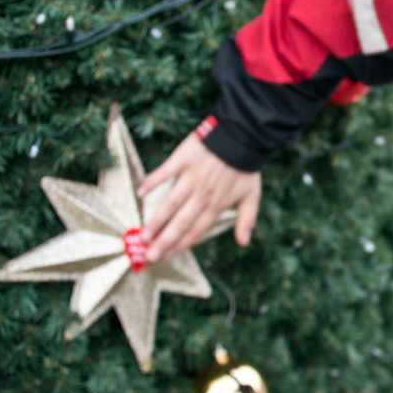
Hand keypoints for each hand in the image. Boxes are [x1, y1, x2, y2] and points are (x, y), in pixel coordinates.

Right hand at [136, 133, 261, 262]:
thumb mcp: (252, 195)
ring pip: (170, 203)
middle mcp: (202, 194)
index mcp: (217, 204)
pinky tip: (140, 194)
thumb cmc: (245, 167)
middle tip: (150, 256)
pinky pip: (163, 173)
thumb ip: (247, 219)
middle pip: (180, 222)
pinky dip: (152, 183)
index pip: (197, 229)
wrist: (242, 136)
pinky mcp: (182, 160)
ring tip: (143, 235)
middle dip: (164, 240)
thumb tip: (243, 242)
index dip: (182, 244)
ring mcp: (191, 177)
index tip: (168, 255)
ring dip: (156, 220)